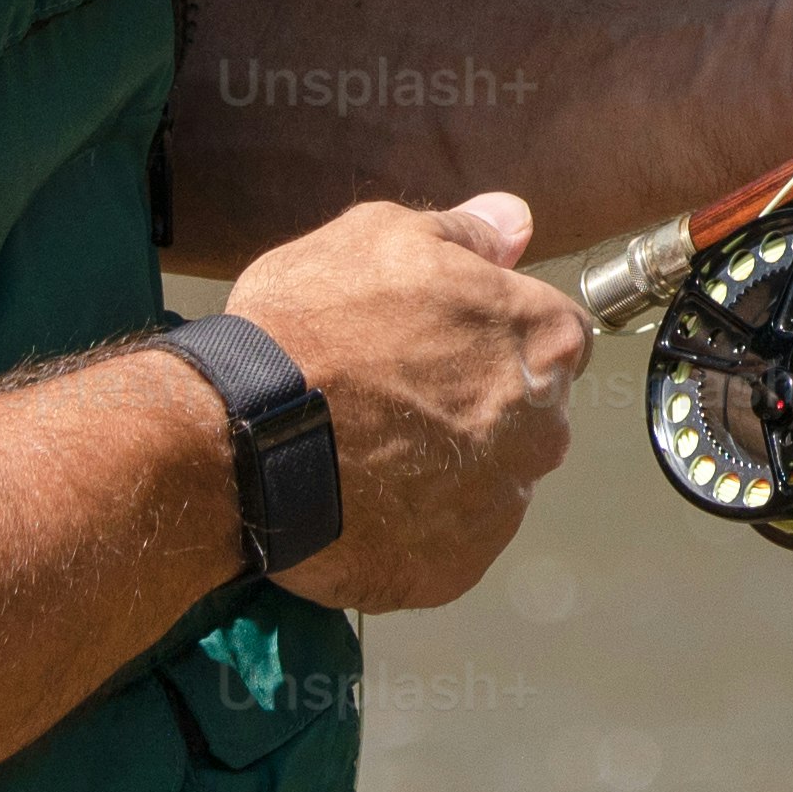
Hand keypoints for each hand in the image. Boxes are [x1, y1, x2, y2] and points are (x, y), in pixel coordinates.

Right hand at [216, 193, 585, 610]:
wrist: (238, 435)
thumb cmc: (310, 327)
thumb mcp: (383, 236)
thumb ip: (468, 232)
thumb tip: (516, 222)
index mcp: (545, 341)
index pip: (554, 336)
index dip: (495, 334)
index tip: (443, 339)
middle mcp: (545, 430)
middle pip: (530, 412)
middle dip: (478, 402)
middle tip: (395, 392)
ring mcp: (501, 506)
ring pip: (492, 480)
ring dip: (450, 467)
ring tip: (371, 448)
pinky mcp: (455, 569)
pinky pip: (449, 541)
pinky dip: (417, 525)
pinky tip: (366, 497)